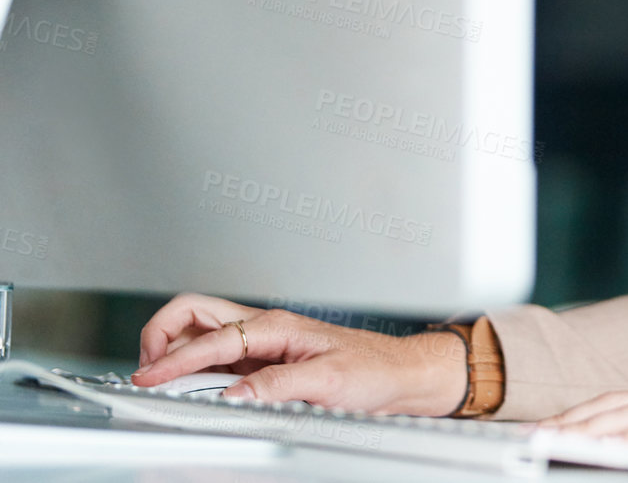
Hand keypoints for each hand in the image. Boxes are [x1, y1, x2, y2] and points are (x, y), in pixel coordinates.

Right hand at [132, 292, 466, 415]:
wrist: (398, 374)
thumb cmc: (373, 369)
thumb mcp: (327, 382)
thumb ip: (277, 387)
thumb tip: (233, 395)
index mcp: (277, 326)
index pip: (212, 339)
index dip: (174, 360)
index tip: (147, 378)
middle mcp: (265, 328)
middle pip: (195, 314)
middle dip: (161, 335)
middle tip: (145, 369)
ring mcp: (262, 343)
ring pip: (201, 332)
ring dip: (174, 349)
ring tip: (158, 378)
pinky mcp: (263, 360)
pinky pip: (216, 357)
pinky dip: (193, 366)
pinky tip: (188, 385)